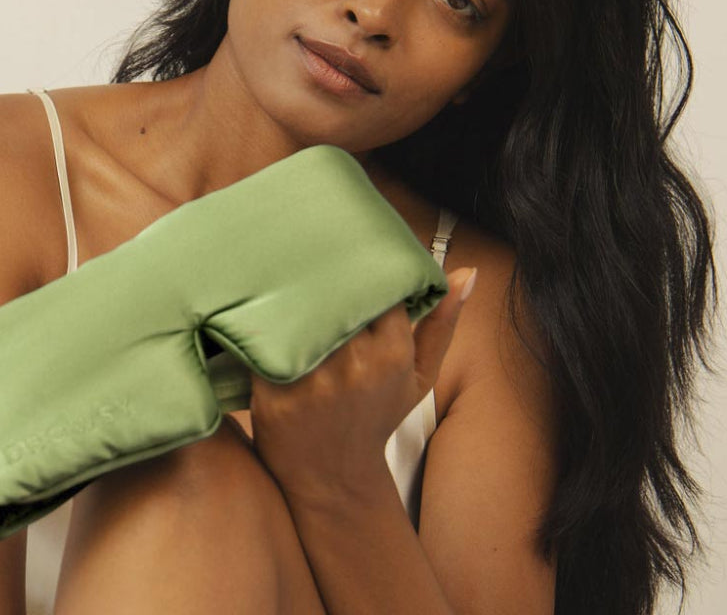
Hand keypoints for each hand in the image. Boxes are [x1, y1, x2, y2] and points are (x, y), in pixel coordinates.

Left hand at [248, 266, 476, 506]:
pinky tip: (259, 310)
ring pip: (299, 312)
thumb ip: (441, 325)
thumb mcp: (419, 376)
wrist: (333, 478)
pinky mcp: (274, 394)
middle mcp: (355, 364)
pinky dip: (263, 326)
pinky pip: (265, 343)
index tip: (348, 255)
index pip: (376, 286)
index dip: (361, 268)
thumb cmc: (376, 417)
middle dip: (325, 274)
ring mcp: (313, 381)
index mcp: (392, 353)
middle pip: (336, 293)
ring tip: (283, 271)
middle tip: (312, 249)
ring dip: (292, 293)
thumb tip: (467, 273)